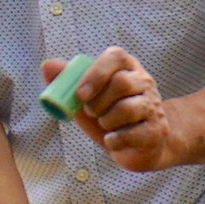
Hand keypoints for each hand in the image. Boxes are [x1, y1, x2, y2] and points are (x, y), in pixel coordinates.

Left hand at [42, 48, 189, 171]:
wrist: (137, 146)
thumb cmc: (109, 116)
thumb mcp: (86, 99)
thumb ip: (67, 82)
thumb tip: (46, 66)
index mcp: (126, 68)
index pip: (115, 57)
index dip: (95, 74)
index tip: (80, 95)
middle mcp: (144, 82)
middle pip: (122, 82)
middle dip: (98, 103)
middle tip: (91, 113)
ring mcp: (153, 106)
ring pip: (128, 108)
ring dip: (106, 122)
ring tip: (105, 126)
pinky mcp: (158, 130)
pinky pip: (133, 134)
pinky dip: (114, 141)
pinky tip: (113, 140)